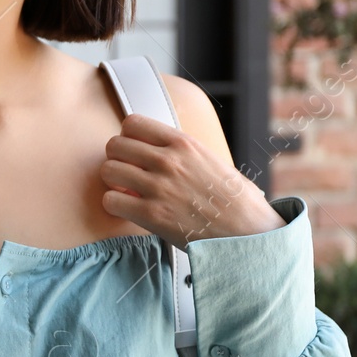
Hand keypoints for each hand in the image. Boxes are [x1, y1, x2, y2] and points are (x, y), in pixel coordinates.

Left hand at [100, 112, 284, 251]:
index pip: (133, 123)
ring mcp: (158, 187)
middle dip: (118, 159)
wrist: (248, 233)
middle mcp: (168, 160)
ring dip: (113, 182)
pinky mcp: (151, 214)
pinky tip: (129, 209)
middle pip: (115, 145)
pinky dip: (115, 206)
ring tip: (127, 191)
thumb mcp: (211, 160)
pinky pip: (110, 200)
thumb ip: (182, 152)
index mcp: (183, 143)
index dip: (128, 137)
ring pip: (108, 170)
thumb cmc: (234, 199)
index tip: (135, 152)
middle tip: (128, 174)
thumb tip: (157, 150)